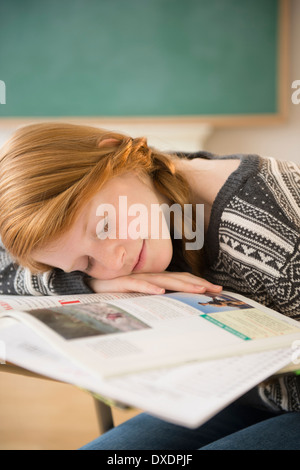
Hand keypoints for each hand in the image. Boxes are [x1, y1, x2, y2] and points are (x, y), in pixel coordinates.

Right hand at [88, 271, 221, 294]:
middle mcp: (147, 276)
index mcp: (153, 279)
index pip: (180, 279)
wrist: (87, 284)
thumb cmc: (114, 290)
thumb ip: (153, 296)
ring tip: (196, 289)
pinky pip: (136, 285)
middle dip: (196, 283)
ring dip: (180, 284)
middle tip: (214, 289)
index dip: (197, 282)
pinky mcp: (120, 283)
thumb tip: (172, 305)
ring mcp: (135, 278)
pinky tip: (160, 292)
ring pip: (161, 280)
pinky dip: (148, 287)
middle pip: (176, 279)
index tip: (215, 289)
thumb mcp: (138, 295)